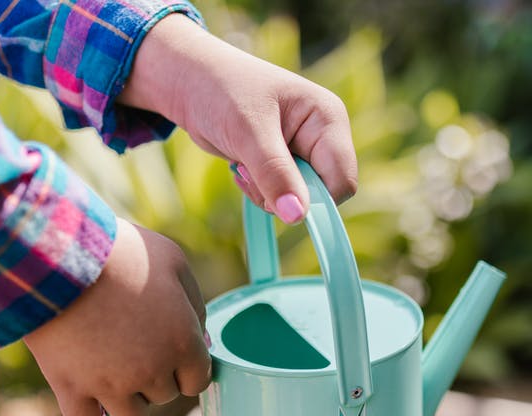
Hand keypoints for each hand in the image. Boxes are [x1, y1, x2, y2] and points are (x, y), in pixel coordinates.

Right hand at [23, 219, 210, 415]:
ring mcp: (112, 385)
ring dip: (124, 395)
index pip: (197, 382)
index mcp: (183, 343)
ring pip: (131, 415)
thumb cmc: (119, 251)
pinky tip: (83, 384)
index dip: (184, 366)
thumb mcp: (172, 262)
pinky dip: (87, 409)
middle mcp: (153, 371)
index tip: (167, 350)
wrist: (58, 255)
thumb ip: (193, 303)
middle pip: (163, 396)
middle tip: (132, 342)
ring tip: (107, 362)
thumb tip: (199, 335)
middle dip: (153, 374)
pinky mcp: (71, 389)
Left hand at [120, 14, 357, 222]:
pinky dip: (259, 190)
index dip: (315, 199)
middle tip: (250, 172)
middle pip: (321, 193)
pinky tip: (241, 167)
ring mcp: (303, 151)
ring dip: (266, 193)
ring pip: (298, 199)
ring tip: (243, 165)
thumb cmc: (221, 91)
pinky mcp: (283, 163)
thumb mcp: (248, 132)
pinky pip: (281, 195)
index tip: (277, 199)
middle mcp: (322, 136)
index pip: (341, 179)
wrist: (190, 82)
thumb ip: (274, 174)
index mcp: (328, 119)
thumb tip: (297, 217)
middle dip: (283, 193)